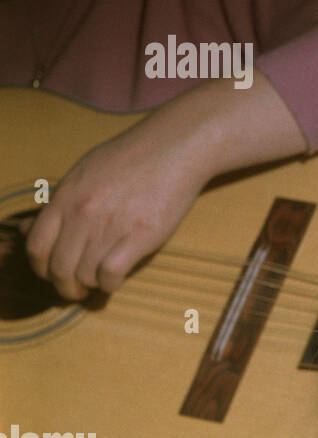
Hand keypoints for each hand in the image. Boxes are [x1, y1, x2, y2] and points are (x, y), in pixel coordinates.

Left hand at [24, 115, 213, 301]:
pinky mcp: (140, 236)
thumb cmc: (130, 158)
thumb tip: (25, 228)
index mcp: (65, 198)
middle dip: (65, 287)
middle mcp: (82, 214)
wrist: (173, 148)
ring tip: (100, 282)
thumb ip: (57, 203)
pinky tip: (117, 278)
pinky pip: (111, 274)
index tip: (51, 274)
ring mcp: (110, 226)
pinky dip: (110, 284)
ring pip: (85, 276)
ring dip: (90, 286)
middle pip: (59, 269)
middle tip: (77, 289)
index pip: (36, 247)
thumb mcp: (84, 173)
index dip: (40, 269)